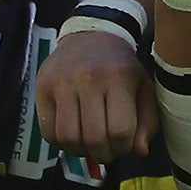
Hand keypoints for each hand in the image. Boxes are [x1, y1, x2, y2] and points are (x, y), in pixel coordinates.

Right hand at [36, 30, 158, 162]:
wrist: (92, 35)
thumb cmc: (121, 68)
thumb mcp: (143, 88)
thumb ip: (147, 121)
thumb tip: (140, 151)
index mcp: (118, 78)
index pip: (120, 130)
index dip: (123, 147)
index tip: (124, 144)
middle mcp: (89, 78)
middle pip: (94, 138)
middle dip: (104, 154)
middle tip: (107, 150)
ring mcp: (62, 82)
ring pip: (68, 138)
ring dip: (81, 152)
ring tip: (89, 145)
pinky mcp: (43, 87)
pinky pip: (48, 132)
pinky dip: (61, 143)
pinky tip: (73, 134)